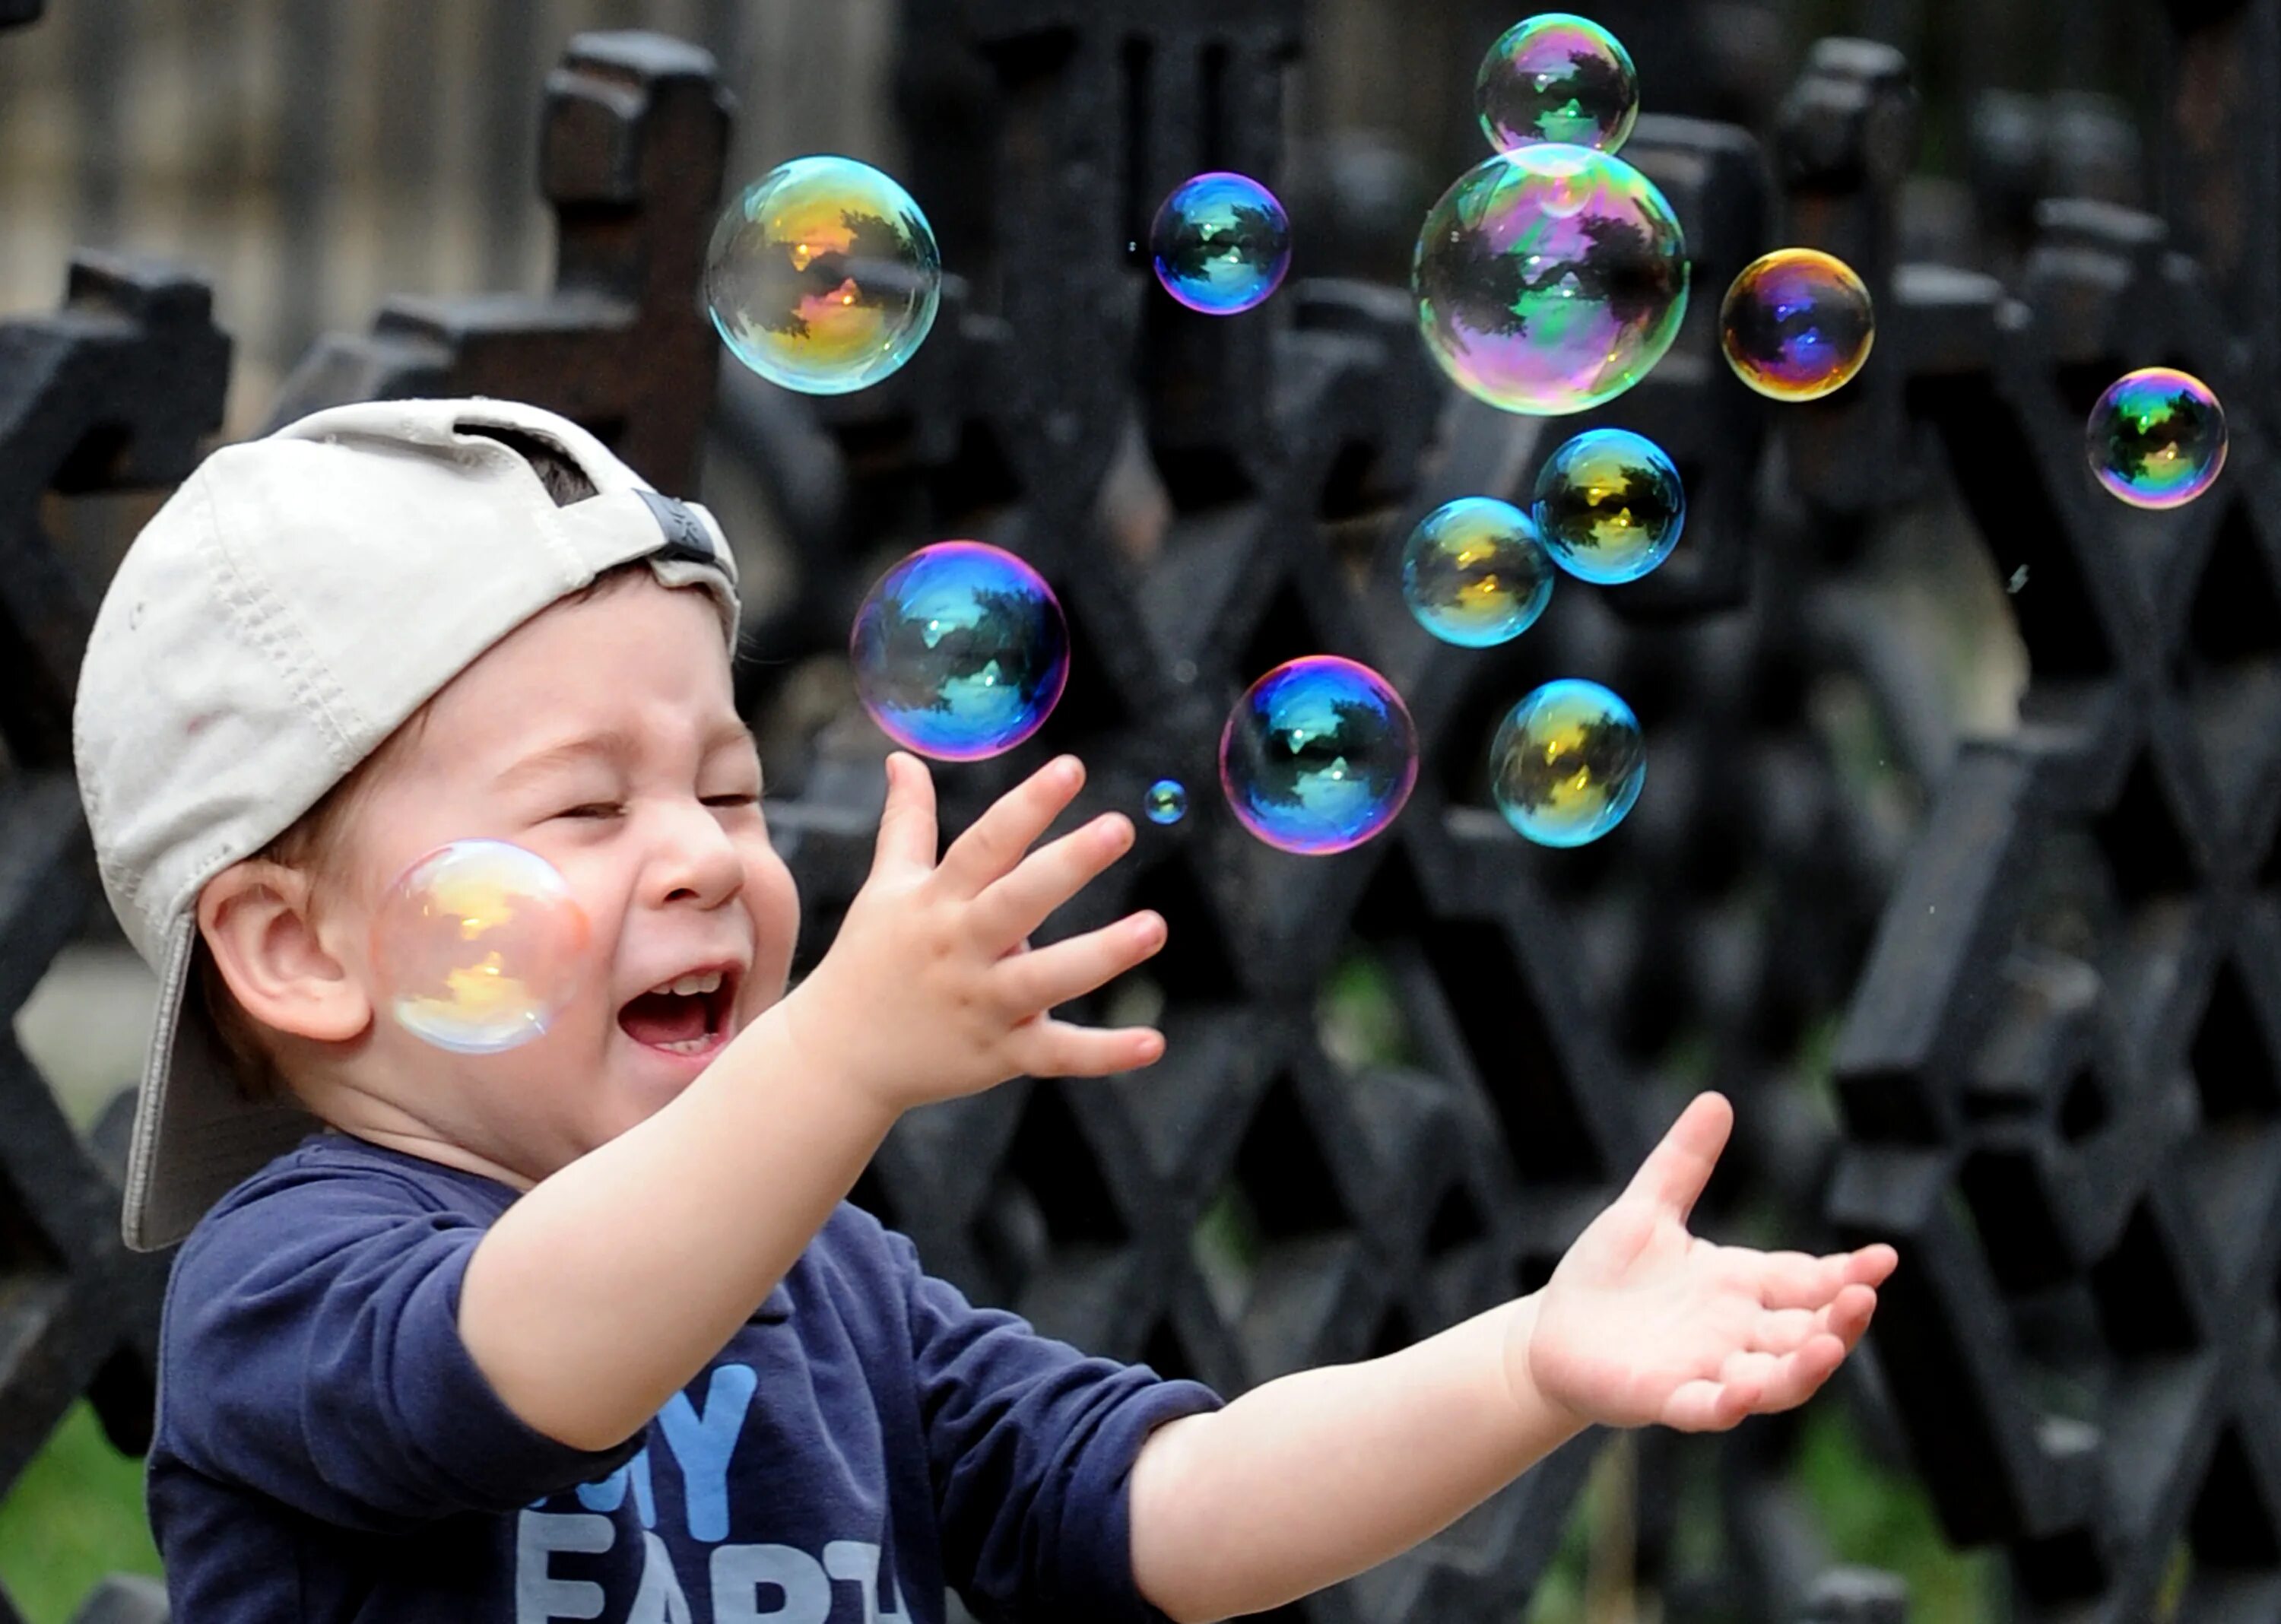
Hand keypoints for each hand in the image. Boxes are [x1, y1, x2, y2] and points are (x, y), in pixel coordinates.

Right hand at [781, 752, 1166, 1115]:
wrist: (837, 1058)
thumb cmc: (871, 960)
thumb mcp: (887, 888)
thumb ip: (907, 823)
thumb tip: (903, 758)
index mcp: (938, 901)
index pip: (986, 844)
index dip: (1028, 806)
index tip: (1072, 768)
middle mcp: (960, 948)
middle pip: (1017, 901)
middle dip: (1067, 865)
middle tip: (1119, 827)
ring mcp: (982, 1004)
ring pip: (1046, 978)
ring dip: (1101, 954)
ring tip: (1154, 927)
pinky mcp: (1000, 1054)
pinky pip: (1057, 1053)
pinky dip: (1104, 1053)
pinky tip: (1153, 1043)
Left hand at [1511, 1092, 1896, 1432]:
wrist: (1551, 1331)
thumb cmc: (1607, 1274)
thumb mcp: (1646, 1208)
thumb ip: (1683, 1162)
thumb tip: (1717, 1098)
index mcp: (1740, 1284)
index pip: (1807, 1279)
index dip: (1847, 1272)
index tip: (1885, 1257)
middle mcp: (1736, 1331)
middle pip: (1807, 1333)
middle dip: (1840, 1321)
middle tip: (1865, 1297)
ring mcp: (1707, 1369)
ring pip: (1776, 1381)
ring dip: (1806, 1369)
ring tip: (1830, 1346)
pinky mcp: (1667, 1398)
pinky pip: (1708, 1408)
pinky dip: (1729, 1403)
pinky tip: (1743, 1389)